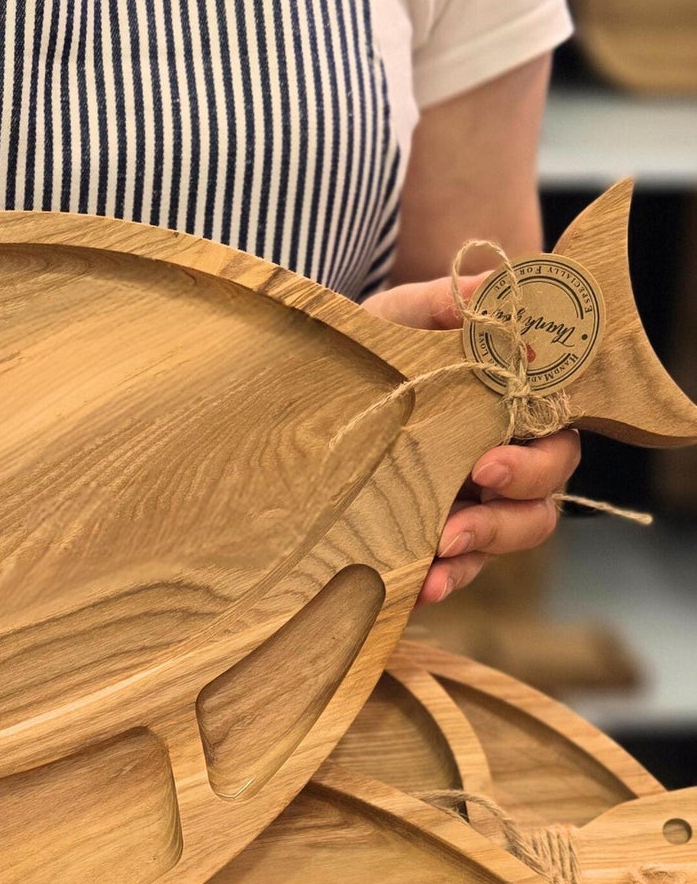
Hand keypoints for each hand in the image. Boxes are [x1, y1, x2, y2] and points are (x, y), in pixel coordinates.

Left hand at [362, 274, 580, 605]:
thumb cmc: (383, 340)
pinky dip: (442, 580)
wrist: (330, 372)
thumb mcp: (400, 316)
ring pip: (507, 538)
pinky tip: (416, 589)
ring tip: (437, 559)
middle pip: (541, 499)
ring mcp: (474, 502)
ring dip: (477, 552)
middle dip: (509, 510)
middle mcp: (505, 460)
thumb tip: (478, 294)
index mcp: (514, 409)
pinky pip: (456, 567)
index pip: (553, 440)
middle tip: (460, 514)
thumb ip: (438, 305)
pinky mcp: (437, 532)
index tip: (486, 463)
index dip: (532, 461)